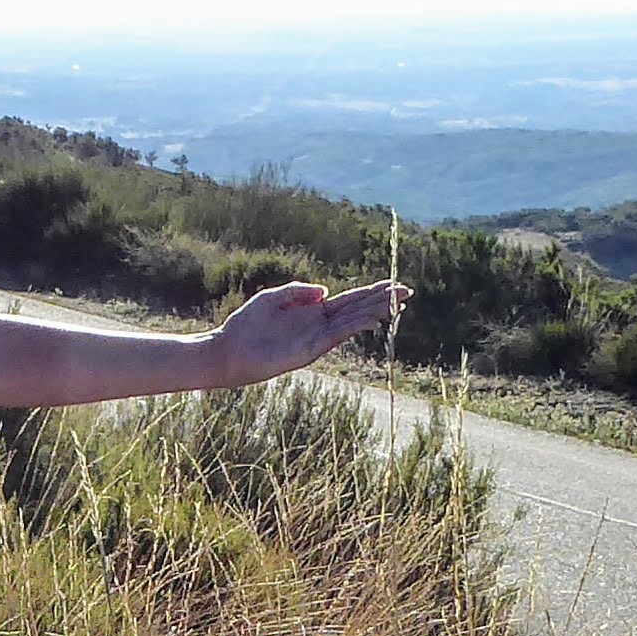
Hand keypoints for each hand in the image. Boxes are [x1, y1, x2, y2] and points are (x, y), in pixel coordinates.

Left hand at [207, 279, 406, 386]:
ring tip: (398, 302)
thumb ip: (298, 290)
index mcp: (312, 311)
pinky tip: (373, 318)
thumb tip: (326, 291)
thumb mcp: (272, 298)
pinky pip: (338, 335)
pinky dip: (356, 326)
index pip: (348, 300)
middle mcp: (319, 324)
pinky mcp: (310, 350)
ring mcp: (317, 338)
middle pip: (357, 309)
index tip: (392, 284)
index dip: (370, 292)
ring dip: (376, 311)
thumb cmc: (246, 325)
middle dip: (382, 300)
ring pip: (353, 321)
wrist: (229, 351)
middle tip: (407, 290)